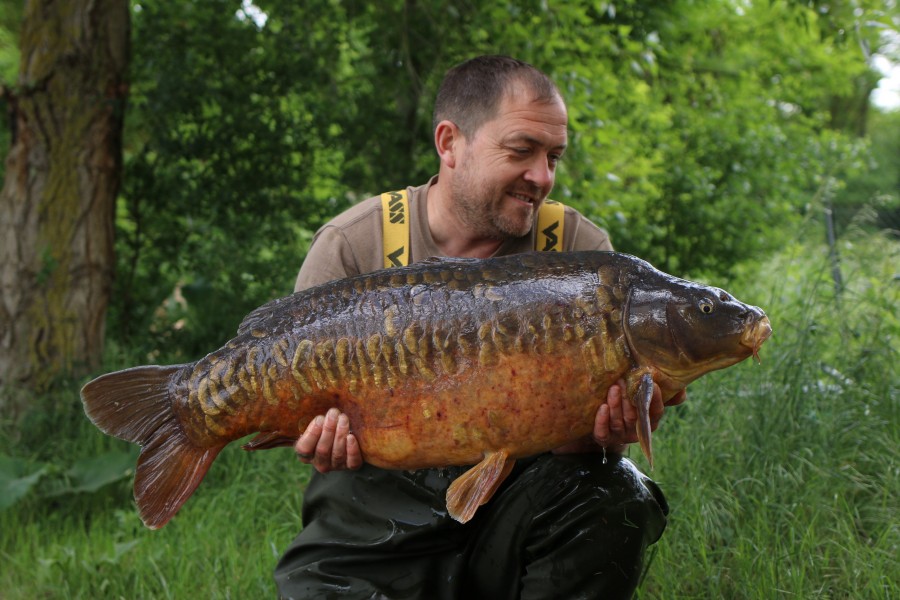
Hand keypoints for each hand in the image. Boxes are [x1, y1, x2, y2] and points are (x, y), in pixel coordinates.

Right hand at [295, 407, 362, 472]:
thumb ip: (316, 421)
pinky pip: (352, 462)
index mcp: (306, 455)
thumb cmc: (325, 429)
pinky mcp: (350, 466)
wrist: (341, 438)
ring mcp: (335, 466)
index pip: (304, 449)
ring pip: (337, 454)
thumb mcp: (316, 426)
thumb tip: (325, 411)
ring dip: (340, 434)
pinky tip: (351, 437)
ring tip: (343, 418)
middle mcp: (320, 463)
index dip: (312, 433)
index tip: (319, 418)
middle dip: (329, 429)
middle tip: (333, 413)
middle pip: (322, 450)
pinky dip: (352, 449)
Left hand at [554, 380, 685, 454]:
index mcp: (649, 421)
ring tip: (613, 388)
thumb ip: (663, 393)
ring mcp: (620, 436)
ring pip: (618, 422)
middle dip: (628, 398)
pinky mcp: (604, 439)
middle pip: (633, 416)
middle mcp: (635, 431)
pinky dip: (602, 420)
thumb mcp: (644, 397)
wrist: (602, 420)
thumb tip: (682, 391)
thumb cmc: (628, 403)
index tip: (653, 384)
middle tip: (622, 380)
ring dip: (616, 405)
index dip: (656, 399)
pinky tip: (602, 407)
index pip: (656, 412)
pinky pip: (603, 433)